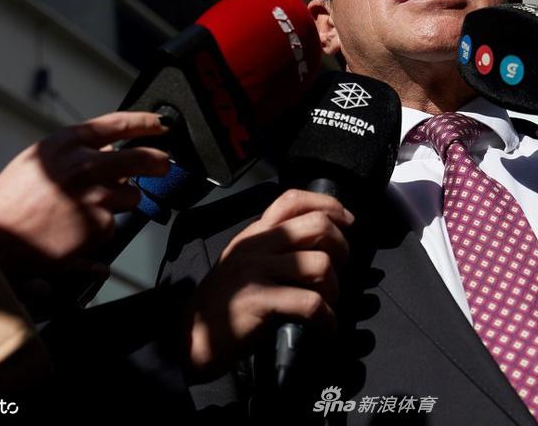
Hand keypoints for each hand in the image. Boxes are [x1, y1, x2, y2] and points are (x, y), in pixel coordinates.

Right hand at [0, 111, 169, 278]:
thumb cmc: (12, 200)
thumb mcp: (38, 161)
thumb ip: (74, 152)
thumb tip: (110, 151)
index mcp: (66, 143)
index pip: (118, 124)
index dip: (146, 122)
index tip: (161, 123)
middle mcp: (85, 165)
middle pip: (143, 158)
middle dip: (159, 161)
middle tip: (164, 164)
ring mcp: (96, 196)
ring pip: (131, 196)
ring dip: (119, 202)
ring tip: (85, 211)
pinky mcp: (100, 226)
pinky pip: (113, 225)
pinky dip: (100, 230)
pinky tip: (74, 231)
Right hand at [185, 189, 352, 378]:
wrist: (189, 337)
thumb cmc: (224, 302)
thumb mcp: (245, 261)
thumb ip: (274, 245)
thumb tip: (322, 239)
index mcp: (255, 232)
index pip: (294, 199)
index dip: (329, 206)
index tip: (348, 222)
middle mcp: (256, 245)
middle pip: (317, 226)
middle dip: (342, 249)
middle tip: (339, 271)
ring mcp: (256, 271)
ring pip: (320, 265)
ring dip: (335, 289)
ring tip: (328, 304)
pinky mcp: (259, 301)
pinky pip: (310, 303)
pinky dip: (327, 319)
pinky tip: (326, 328)